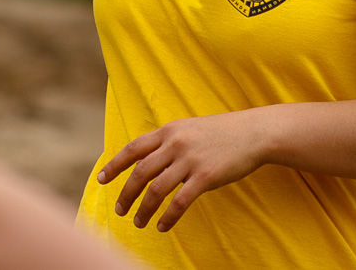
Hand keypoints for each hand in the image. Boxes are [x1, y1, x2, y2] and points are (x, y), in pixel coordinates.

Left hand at [97, 111, 270, 231]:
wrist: (254, 133)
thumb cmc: (221, 133)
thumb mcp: (190, 129)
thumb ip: (169, 142)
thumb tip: (146, 160)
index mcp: (170, 131)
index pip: (133, 148)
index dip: (114, 165)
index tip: (101, 180)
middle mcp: (176, 143)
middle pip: (140, 173)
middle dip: (126, 194)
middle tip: (120, 211)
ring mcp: (190, 160)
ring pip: (156, 190)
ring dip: (144, 209)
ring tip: (138, 223)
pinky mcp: (205, 176)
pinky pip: (180, 202)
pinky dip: (168, 217)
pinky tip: (162, 226)